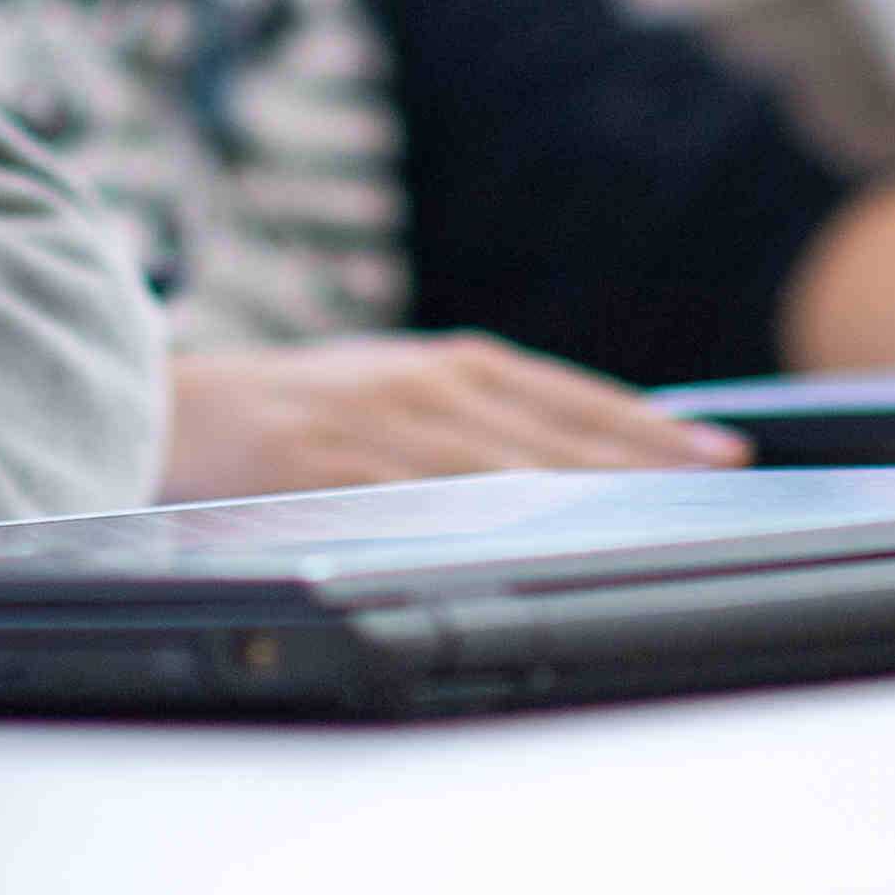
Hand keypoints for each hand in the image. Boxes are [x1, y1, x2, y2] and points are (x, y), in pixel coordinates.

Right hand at [157, 336, 752, 502]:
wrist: (173, 402)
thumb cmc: (294, 410)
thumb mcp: (394, 393)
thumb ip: (474, 419)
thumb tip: (572, 457)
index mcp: (448, 366)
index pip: (573, 397)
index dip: (649, 424)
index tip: (719, 449)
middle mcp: (427, 384)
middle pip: (556, 428)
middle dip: (644, 455)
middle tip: (721, 478)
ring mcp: (379, 421)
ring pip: (502, 459)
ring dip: (584, 484)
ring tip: (658, 510)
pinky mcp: (328, 461)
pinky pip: (416, 492)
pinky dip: (478, 508)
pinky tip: (531, 528)